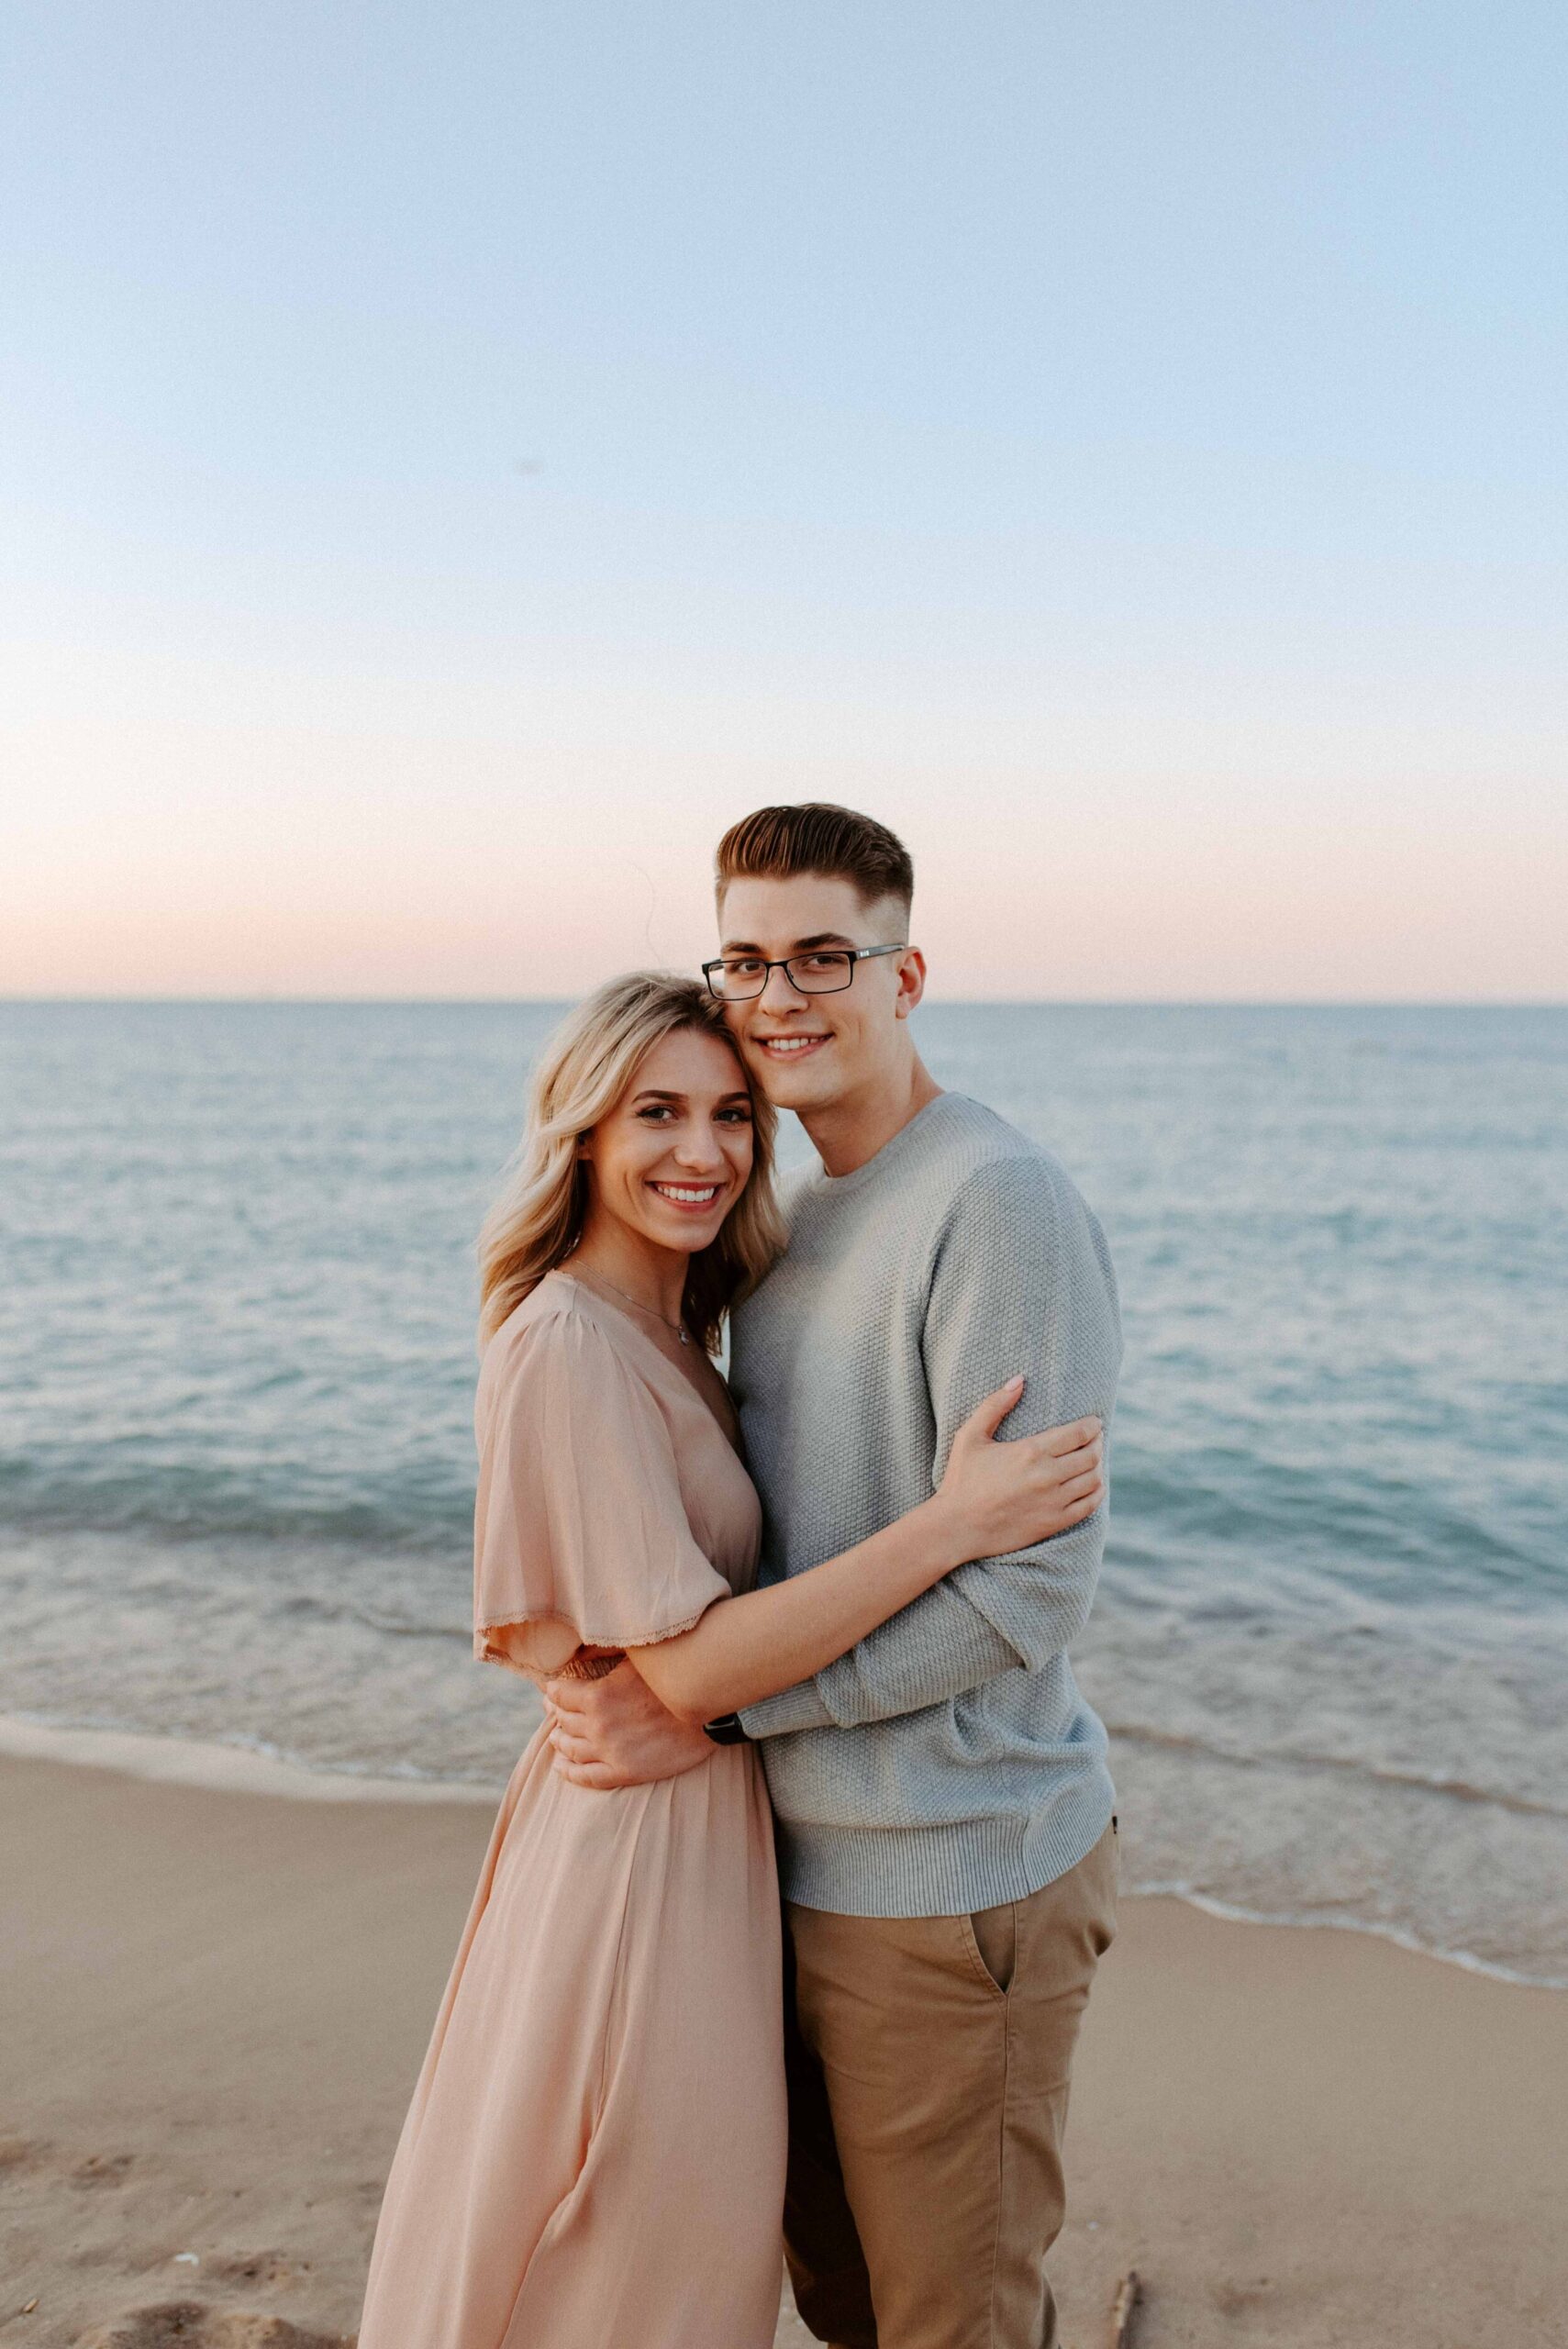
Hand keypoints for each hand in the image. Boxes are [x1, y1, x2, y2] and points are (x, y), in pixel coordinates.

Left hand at [544, 1659, 716, 1789]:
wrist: (708, 1713)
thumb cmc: (674, 1679)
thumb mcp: (637, 1657)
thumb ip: (605, 1653)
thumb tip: (579, 1650)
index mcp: (598, 1696)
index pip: (560, 1694)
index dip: (554, 1691)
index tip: (552, 1689)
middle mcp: (598, 1726)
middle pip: (563, 1721)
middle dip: (556, 1713)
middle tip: (552, 1710)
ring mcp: (610, 1752)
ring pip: (571, 1749)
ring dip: (559, 1741)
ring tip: (556, 1736)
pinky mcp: (625, 1772)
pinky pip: (587, 1777)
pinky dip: (569, 1773)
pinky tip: (561, 1767)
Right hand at [935, 1382, 1103, 1557]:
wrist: (957, 1527)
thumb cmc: (962, 1479)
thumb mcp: (970, 1436)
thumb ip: (995, 1405)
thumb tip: (1019, 1380)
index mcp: (1030, 1451)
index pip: (1078, 1433)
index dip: (1092, 1426)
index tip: (1095, 1423)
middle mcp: (1047, 1476)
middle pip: (1091, 1455)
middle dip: (1097, 1443)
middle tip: (1095, 1439)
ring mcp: (1053, 1502)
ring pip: (1093, 1479)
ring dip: (1098, 1466)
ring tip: (1093, 1459)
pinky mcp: (1054, 1523)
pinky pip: (1089, 1505)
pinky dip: (1097, 1492)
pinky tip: (1094, 1485)